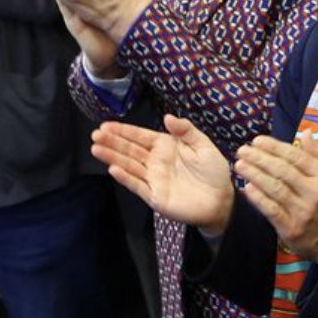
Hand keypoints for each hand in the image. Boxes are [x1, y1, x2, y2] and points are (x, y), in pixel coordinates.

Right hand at [94, 116, 232, 235]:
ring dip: (112, 157)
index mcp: (166, 146)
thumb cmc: (214, 172)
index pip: (140, 136)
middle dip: (112, 142)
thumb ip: (186, 130)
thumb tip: (168, 117)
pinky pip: (137, 185)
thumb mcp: (203, 145)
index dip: (123, 131)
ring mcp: (153, 178)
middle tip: (95, 135)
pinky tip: (114, 169)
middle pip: (129, 150)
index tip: (106, 125)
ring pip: (129, 165)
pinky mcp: (154, 195)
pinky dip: (126, 177)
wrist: (221, 200)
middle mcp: (156, 161)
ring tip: (96, 149)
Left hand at [237, 134, 317, 265]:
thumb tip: (306, 132)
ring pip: (275, 188)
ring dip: (255, 175)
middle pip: (283, 170)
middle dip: (260, 158)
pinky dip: (258, 198)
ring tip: (240, 165)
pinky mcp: (292, 228)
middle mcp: (315, 191)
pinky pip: (271, 209)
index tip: (258, 140)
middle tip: (243, 150)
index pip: (296, 156)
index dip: (275, 147)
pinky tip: (247, 188)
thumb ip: (317, 155)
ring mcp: (303, 211)